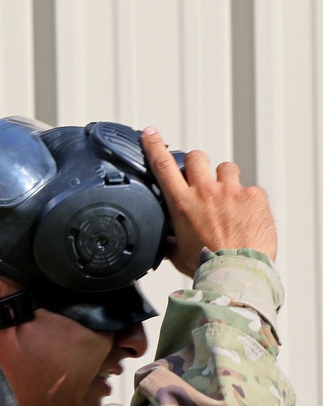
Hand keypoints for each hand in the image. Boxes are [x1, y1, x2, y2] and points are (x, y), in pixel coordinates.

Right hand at [141, 127, 276, 276]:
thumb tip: (166, 241)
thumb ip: (171, 241)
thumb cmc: (208, 266)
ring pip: (226, 169)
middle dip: (196, 164)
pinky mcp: (254, 196)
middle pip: (197, 158)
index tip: (150, 134)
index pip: (163, 166)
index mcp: (182, 204)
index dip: (154, 146)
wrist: (238, 271)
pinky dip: (247, 200)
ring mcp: (232, 192)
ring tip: (227, 201)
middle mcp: (206, 192)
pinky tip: (246, 217)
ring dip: (225, 180)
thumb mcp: (178, 254)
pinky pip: (250, 190)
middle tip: (200, 178)